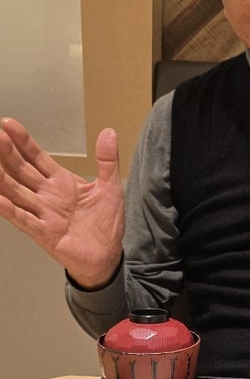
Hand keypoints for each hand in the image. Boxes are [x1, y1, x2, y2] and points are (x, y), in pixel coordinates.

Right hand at [0, 117, 123, 287]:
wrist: (108, 255)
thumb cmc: (105, 224)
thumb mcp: (110, 187)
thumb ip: (107, 161)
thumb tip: (108, 133)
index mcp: (60, 182)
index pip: (37, 157)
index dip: (23, 142)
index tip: (8, 124)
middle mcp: (47, 196)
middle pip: (22, 171)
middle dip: (7, 154)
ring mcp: (43, 213)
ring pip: (17, 192)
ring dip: (2, 180)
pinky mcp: (45, 232)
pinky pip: (24, 219)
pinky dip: (11, 210)